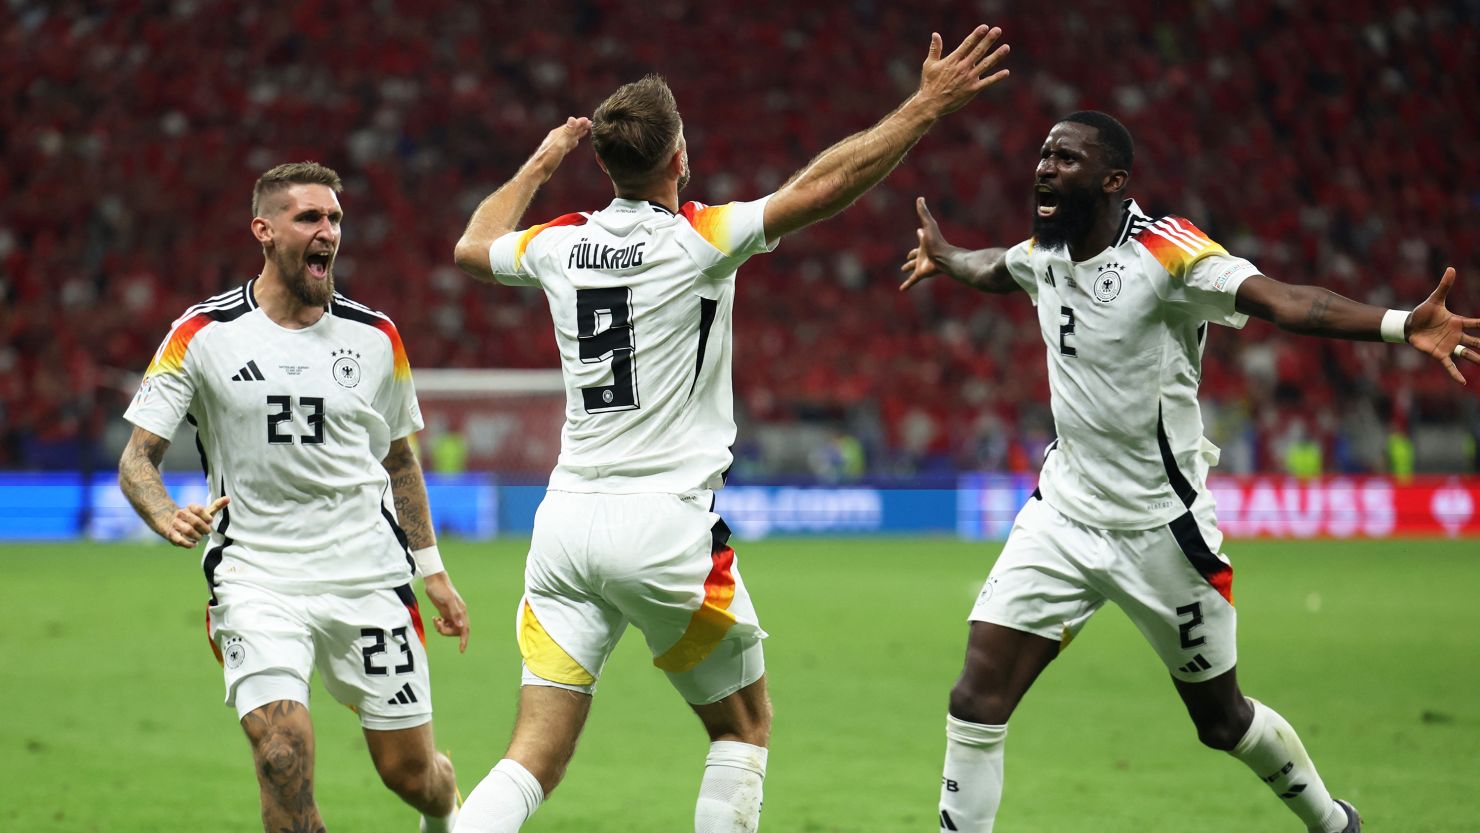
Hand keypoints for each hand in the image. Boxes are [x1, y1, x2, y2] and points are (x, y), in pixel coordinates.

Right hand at [162, 495, 228, 548]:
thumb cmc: (192, 517)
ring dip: (197, 536)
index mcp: (190, 507)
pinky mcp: (170, 534)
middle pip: (195, 521)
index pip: (199, 509)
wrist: (170, 521)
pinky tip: (194, 544)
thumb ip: (216, 506)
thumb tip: (228, 498)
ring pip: (188, 531)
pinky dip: (189, 544)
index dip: (207, 517)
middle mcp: (181, 514)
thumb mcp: (204, 511)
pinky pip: (179, 540)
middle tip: (207, 532)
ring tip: (199, 538)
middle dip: (204, 529)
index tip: (210, 521)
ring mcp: (175, 524)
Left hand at [422, 572, 469, 652]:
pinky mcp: (445, 613)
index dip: (464, 640)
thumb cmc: (441, 589)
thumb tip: (460, 626)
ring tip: (436, 621)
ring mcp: (451, 614)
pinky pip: (445, 625)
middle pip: (456, 631)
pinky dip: (439, 625)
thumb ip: (455, 613)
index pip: (465, 629)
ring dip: (442, 629)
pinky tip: (435, 619)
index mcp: (462, 611)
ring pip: (450, 629)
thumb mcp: (448, 600)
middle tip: (438, 625)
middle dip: (447, 632)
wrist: (434, 581)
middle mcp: (458, 614)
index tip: (461, 650)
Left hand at [529, 116, 592, 179]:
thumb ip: (567, 132)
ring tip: (584, 132)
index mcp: (558, 134)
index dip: (580, 123)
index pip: (571, 125)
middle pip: (571, 130)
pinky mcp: (556, 153)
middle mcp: (557, 137)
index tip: (589, 120)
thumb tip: (573, 118)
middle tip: (590, 124)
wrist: (538, 171)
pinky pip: (567, 145)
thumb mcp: (560, 144)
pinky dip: (572, 143)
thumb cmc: (548, 158)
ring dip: (577, 134)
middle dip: (580, 127)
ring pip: (569, 137)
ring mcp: (556, 145)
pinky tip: (575, 143)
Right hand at [899, 197, 959, 289]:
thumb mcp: (928, 224)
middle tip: (907, 257)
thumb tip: (920, 197)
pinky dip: (907, 285)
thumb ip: (924, 212)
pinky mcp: (921, 274)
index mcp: (924, 242)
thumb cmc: (936, 241)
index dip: (919, 234)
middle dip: (911, 255)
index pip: (920, 237)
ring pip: (914, 267)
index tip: (919, 231)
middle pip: (915, 254)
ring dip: (909, 268)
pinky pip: (913, 281)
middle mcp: (923, 254)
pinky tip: (901, 290)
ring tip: (903, 270)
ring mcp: (922, 264)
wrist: (944, 257)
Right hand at [915, 26, 1009, 118]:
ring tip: (1006, 47)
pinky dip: (997, 77)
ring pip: (986, 64)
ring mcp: (969, 78)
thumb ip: (935, 49)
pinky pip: (987, 82)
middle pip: (978, 51)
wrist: (931, 103)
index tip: (985, 27)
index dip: (977, 35)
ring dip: (997, 55)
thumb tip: (935, 34)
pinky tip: (1006, 72)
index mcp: (953, 60)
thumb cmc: (929, 84)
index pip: (967, 44)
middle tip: (998, 30)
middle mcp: (962, 67)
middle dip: (989, 40)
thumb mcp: (929, 64)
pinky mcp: (972, 89)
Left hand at [1406, 267, 1479, 384]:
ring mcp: (1449, 345)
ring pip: (1467, 354)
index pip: (1476, 323)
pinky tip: (1463, 382)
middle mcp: (1457, 335)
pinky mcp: (1439, 354)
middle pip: (1476, 341)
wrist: (1409, 325)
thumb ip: (1444, 286)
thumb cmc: (1423, 313)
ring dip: (1477, 359)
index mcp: (1458, 322)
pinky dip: (1455, 373)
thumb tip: (1451, 268)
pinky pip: (1450, 365)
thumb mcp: (1434, 299)